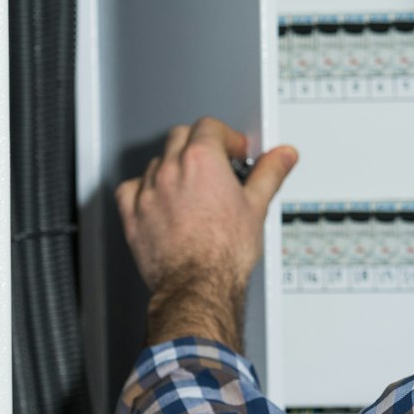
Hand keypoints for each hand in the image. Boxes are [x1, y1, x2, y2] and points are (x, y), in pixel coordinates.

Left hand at [116, 118, 296, 347]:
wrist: (199, 287)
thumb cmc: (224, 253)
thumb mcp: (257, 206)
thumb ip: (269, 173)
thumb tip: (283, 156)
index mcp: (201, 160)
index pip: (210, 127)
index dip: (226, 137)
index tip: (235, 152)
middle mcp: (171, 170)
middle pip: (181, 137)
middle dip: (199, 144)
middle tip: (216, 164)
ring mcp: (148, 192)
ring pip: (157, 162)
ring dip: (173, 167)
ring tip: (191, 186)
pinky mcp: (132, 215)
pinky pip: (130, 189)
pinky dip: (143, 189)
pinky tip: (157, 199)